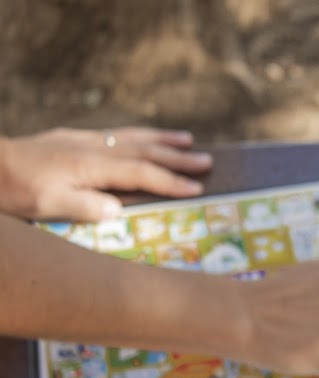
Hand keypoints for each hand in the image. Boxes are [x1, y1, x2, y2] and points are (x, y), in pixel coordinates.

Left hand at [0, 127, 210, 220]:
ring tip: (189, 140)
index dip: (170, 181)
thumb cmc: (16, 192)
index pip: (140, 173)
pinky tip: (146, 137)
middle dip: (178, 157)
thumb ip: (85, 206)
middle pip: (144, 150)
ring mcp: (83, 140)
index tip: (197, 188)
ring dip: (163, 139)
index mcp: (90, 167)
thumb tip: (119, 209)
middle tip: (208, 161)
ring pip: (132, 136)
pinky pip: (117, 134)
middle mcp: (92, 148)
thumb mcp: (47, 206)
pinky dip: (139, 135)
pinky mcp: (73, 138)